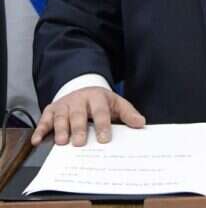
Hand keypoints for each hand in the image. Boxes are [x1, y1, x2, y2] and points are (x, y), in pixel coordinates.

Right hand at [31, 87, 145, 146]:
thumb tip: (140, 123)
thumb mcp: (117, 103)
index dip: (102, 125)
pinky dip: (40, 129)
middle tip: (79, 143)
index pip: (100, 111)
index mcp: (97, 97)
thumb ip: (128, 114)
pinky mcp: (51, 109)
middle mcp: (79, 99)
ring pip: (61, 116)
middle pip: (79, 114)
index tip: (104, 139)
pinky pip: (44, 119)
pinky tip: (37, 140)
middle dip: (79, 128)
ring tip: (62, 142)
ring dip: (60, 129)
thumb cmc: (101, 102)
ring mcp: (64, 104)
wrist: (83, 89)